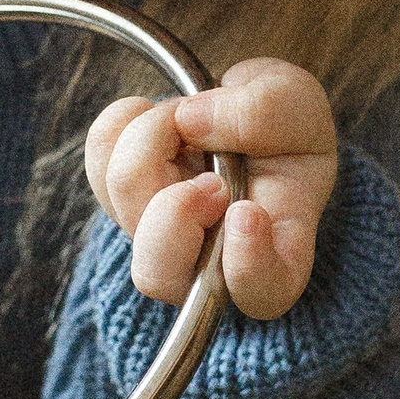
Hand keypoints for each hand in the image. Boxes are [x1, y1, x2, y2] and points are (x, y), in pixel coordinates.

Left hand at [84, 58, 339, 319]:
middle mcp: (208, 264)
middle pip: (158, 273)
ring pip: (124, 196)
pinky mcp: (122, 203)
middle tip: (210, 171)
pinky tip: (162, 120)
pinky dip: (124, 123)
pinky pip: (99, 161)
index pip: (260, 292)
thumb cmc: (287, 132)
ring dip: (155, 135)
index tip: (247, 212)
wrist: (253, 122)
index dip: (247, 265)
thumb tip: (191, 120)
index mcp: (276, 256)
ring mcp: (158, 239)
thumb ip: (265, 112)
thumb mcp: (300, 106)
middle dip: (173, 209)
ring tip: (190, 119)